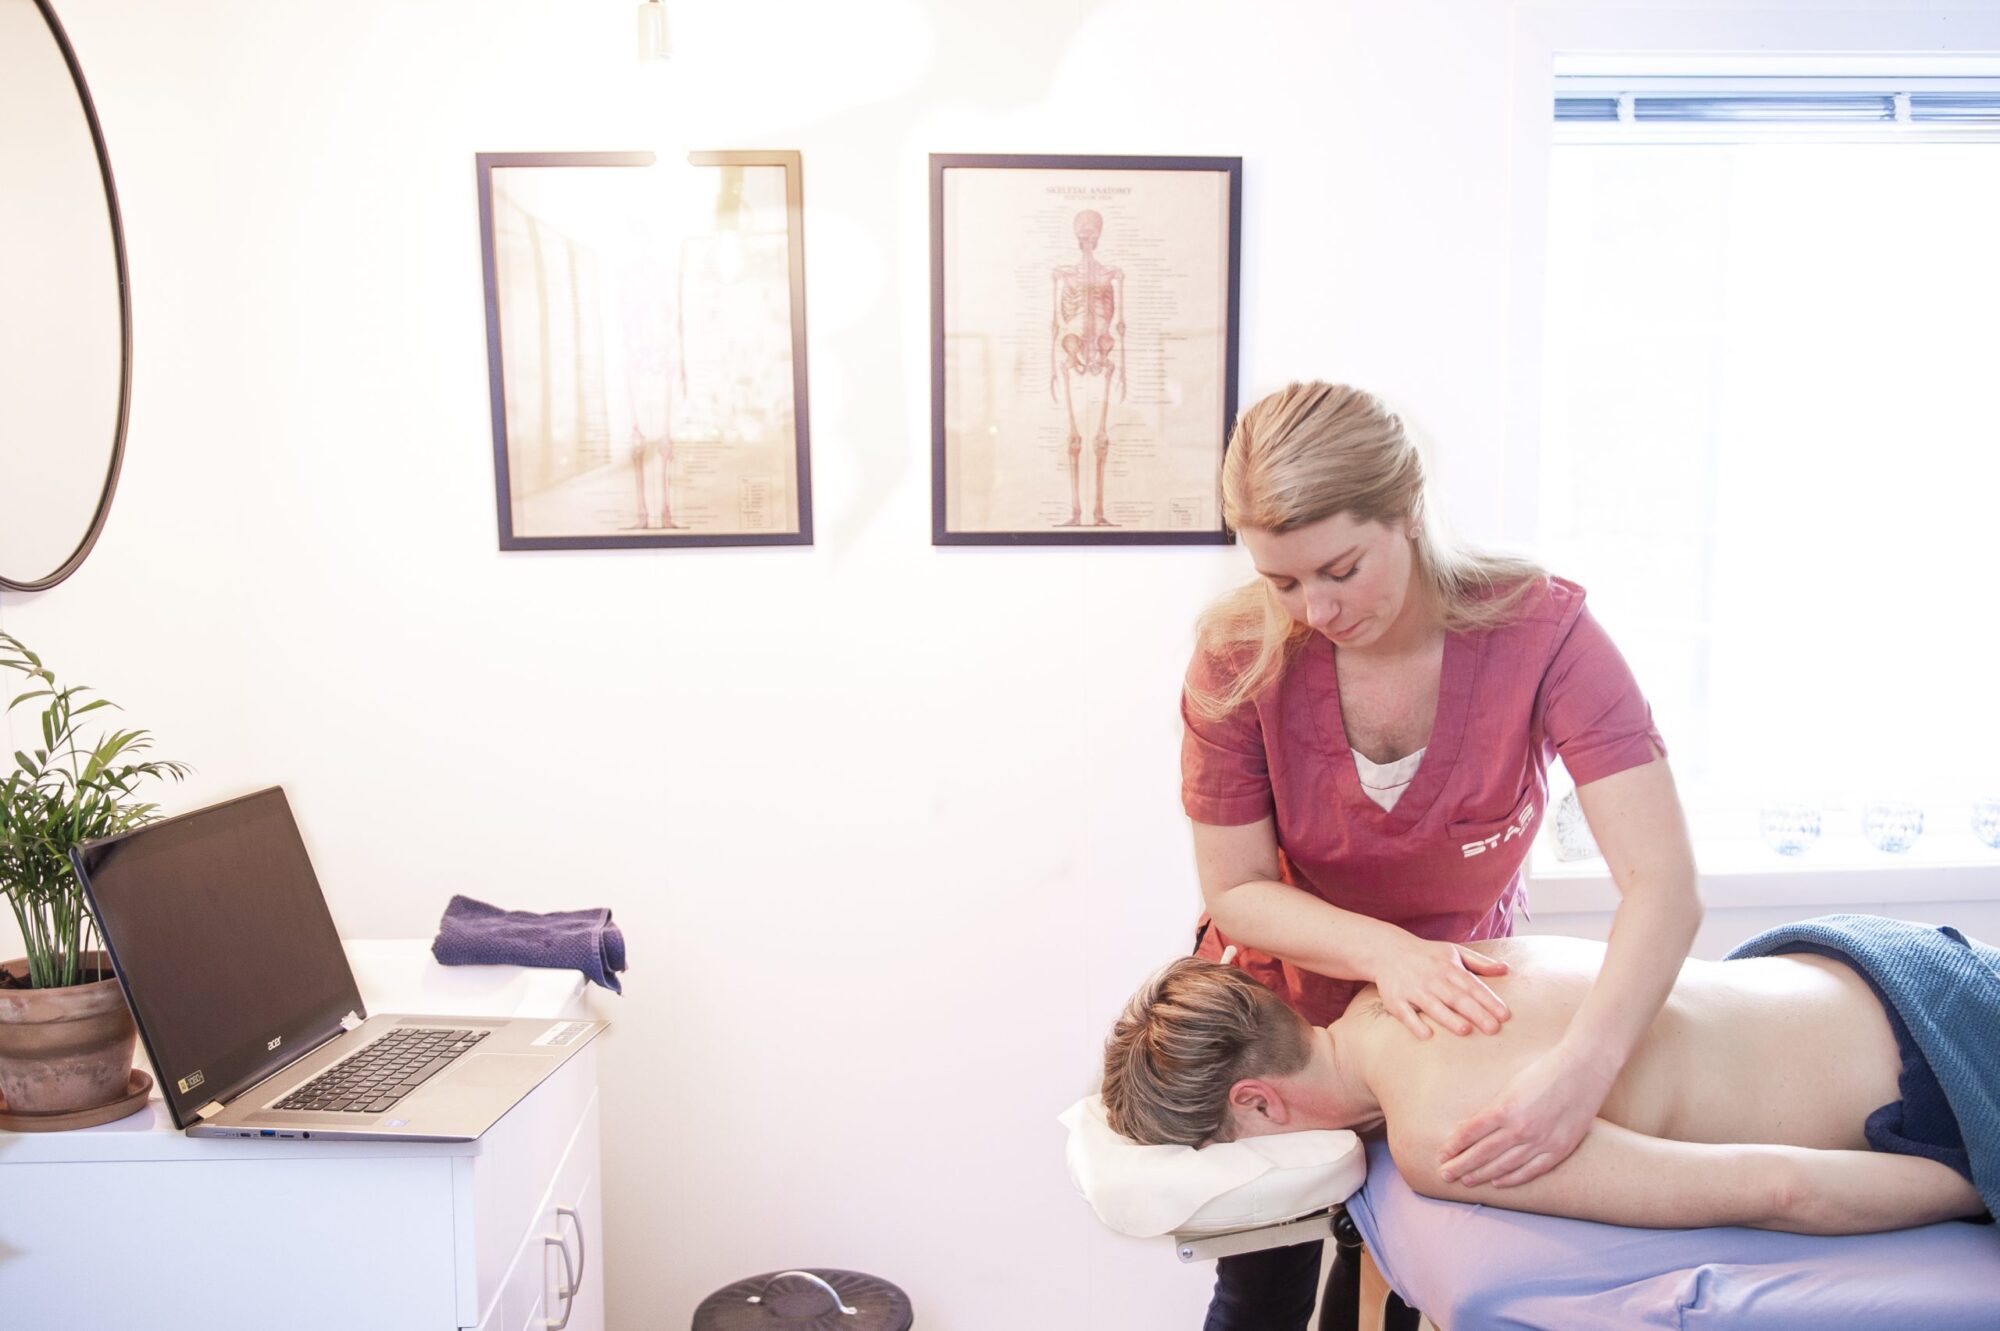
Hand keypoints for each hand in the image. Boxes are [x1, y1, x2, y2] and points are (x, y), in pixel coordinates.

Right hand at [1373, 937, 1509, 1039]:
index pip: (1472, 985)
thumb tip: (1506, 969)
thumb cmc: (1427, 955)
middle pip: (1456, 997)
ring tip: (1466, 1030)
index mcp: (1448, 967)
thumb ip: (1479, 962)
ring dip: (1448, 1018)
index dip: (1489, 1000)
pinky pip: (1405, 1013)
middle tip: (1493, 1028)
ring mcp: (1412, 989)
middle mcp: (1432, 978)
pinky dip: (1415, 1024)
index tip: (1504, 1015)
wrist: (1386, 950)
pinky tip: (1427, 1034)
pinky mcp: (1395, 999)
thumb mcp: (1453, 952)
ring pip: (1433, 1006)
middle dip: (1475, 1012)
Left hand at [1438, 1044, 1615, 1187]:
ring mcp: (1541, 1142)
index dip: (1454, 1146)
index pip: (1470, 1133)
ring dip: (1481, 1174)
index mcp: (1505, 1109)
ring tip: (1466, 1180)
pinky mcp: (1559, 1149)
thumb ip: (1491, 1109)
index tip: (1441, 1154)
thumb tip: (1466, 1128)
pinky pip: (1531, 1171)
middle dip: (1460, 1166)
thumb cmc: (1544, 1071)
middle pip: (1482, 1154)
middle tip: (1444, 1174)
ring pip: (1504, 1166)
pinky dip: (1512, 1178)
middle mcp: (1520, 1129)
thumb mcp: (1511, 1085)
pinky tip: (1497, 1182)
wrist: (1584, 1070)